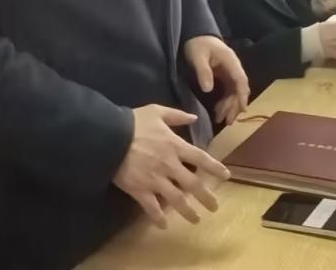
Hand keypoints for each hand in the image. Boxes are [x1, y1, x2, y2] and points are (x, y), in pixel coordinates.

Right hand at [112, 105, 229, 227]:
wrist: (109, 137)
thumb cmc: (133, 122)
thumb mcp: (157, 112)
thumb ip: (177, 115)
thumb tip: (194, 117)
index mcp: (175, 146)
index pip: (201, 158)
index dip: (215, 168)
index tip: (226, 176)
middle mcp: (169, 165)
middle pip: (192, 184)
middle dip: (206, 197)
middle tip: (215, 207)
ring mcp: (155, 180)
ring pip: (176, 200)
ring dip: (187, 211)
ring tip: (196, 219)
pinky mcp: (140, 190)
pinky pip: (151, 208)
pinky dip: (158, 217)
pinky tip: (164, 225)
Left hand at [184, 36, 249, 125]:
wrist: (196, 35)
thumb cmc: (197, 45)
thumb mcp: (197, 57)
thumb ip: (203, 72)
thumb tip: (208, 89)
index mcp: (230, 61)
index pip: (241, 80)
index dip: (241, 96)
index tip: (240, 110)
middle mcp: (234, 68)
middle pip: (240, 89)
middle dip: (235, 106)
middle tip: (228, 122)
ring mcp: (230, 72)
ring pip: (235, 92)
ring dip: (230, 106)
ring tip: (221, 120)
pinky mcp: (224, 76)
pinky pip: (228, 91)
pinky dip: (225, 102)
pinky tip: (218, 110)